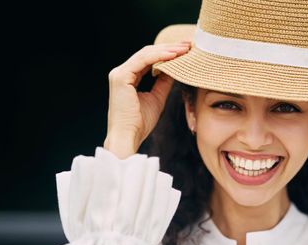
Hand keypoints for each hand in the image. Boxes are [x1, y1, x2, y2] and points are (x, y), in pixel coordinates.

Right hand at [104, 42, 190, 158]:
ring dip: (167, 49)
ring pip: (146, 54)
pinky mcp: (121, 77)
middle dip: (170, 48)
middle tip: (188, 44)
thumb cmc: (140, 123)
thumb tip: (175, 70)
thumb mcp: (157, 99)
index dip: (167, 53)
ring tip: (185, 48)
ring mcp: (119, 74)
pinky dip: (159, 56)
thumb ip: (163, 83)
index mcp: (128, 78)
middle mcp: (121, 73)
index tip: (186, 51)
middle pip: (148, 53)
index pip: (149, 59)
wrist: (128, 137)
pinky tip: (174, 55)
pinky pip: (143, 60)